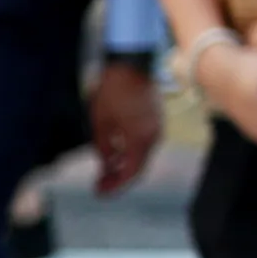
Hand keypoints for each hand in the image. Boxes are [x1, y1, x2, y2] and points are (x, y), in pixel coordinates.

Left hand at [88, 60, 160, 194]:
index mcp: (141, 139)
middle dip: (119, 178)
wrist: (131, 65)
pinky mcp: (156, 119)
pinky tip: (116, 152)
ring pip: (142, 155)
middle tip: (99, 184)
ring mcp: (157, 127)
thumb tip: (106, 167)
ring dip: (125, 165)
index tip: (99, 192)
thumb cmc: (112, 92)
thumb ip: (104, 149)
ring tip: (105, 170)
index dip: (115, 186)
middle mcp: (154, 136)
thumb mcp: (100, 124)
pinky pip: (145, 143)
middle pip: (139, 167)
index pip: (131, 173)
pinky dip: (131, 152)